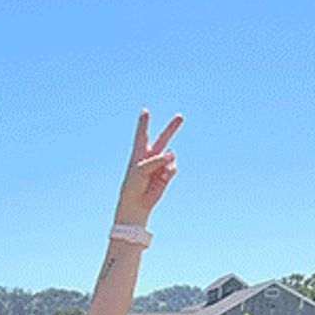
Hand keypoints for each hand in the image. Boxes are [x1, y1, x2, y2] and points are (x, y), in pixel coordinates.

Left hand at [114, 109, 181, 225]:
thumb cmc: (133, 186)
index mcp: (139, 153)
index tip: (145, 111)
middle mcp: (151, 156)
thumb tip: (171, 154)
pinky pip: (172, 167)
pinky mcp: (167, 173)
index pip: (142, 135)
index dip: (144, 123)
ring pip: (170, 155)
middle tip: (180, 116)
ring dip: (164, 163)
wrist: (137, 204)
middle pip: (163, 138)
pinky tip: (160, 180)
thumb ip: (155, 160)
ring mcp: (160, 164)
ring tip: (153, 175)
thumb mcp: (140, 171)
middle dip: (172, 127)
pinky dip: (168, 172)